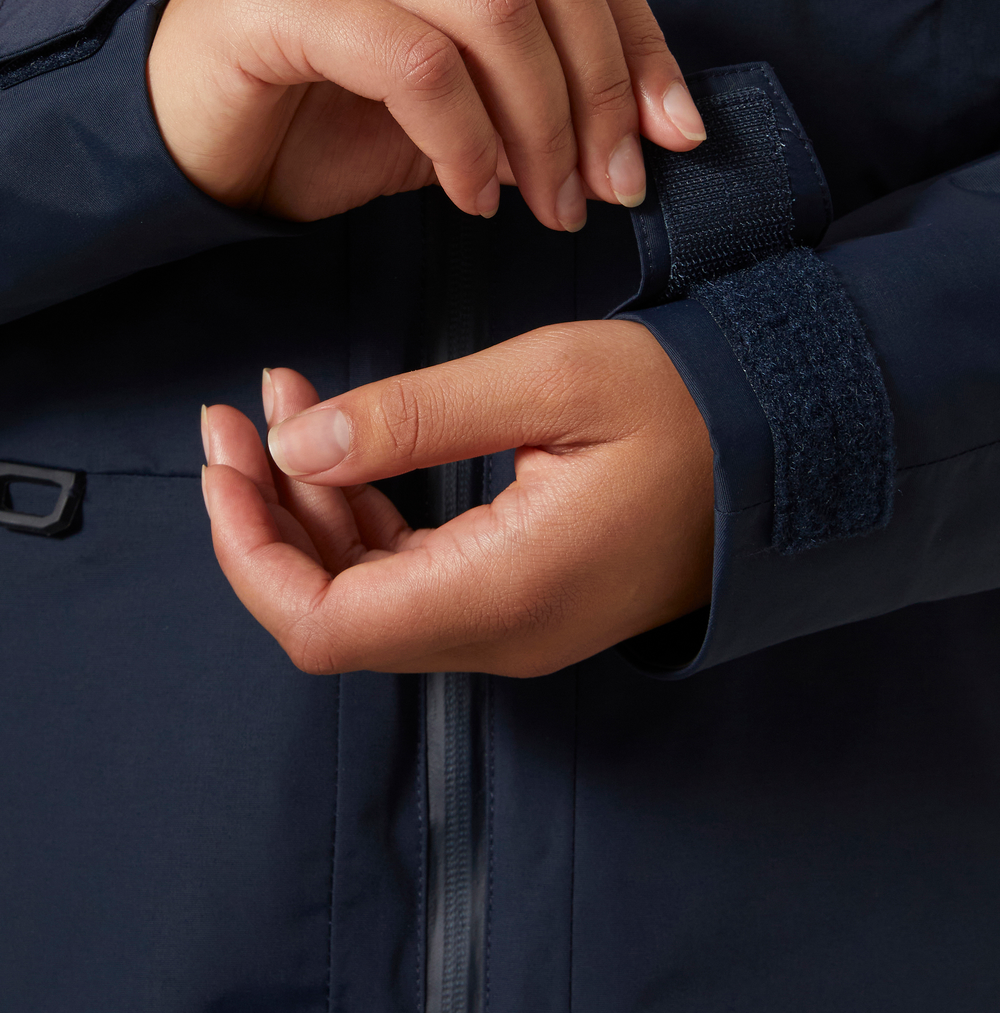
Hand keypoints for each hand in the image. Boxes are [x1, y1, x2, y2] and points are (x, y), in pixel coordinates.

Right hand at [148, 0, 705, 228]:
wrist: (177, 146)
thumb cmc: (313, 118)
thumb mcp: (449, 92)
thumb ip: (532, 77)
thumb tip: (652, 123)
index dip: (636, 39)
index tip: (673, 132)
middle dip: (599, 91)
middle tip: (610, 188)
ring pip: (491, 11)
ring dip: (540, 128)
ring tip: (545, 205)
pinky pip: (416, 63)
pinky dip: (464, 143)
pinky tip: (470, 195)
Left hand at [200, 321, 714, 676]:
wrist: (790, 449)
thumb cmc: (689, 404)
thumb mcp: (549, 380)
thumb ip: (415, 418)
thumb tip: (296, 446)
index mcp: (502, 592)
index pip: (323, 624)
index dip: (249, 551)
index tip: (223, 460)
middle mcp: (499, 632)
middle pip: (332, 612)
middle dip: (265, 515)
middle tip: (235, 415)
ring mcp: (512, 623)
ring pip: (367, 593)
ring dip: (311, 505)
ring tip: (284, 404)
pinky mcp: (522, 596)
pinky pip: (411, 575)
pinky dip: (362, 512)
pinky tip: (345, 443)